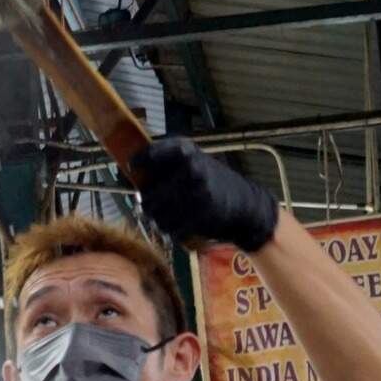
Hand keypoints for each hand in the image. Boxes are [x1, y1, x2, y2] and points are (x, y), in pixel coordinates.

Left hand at [136, 135, 278, 253]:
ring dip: (158, 220)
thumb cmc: (214, 183)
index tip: (133, 169)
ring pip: (156, 214)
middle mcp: (190, 167)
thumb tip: (134, 175)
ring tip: (167, 217)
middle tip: (150, 206)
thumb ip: (168, 166)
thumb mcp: (196, 162)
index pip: (150, 153)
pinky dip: (171, 231)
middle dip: (147, 203)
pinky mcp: (200, 213)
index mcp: (186, 149)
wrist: (247, 205)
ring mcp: (196, 190)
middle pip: (148, 193)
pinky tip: (178, 226)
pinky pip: (170, 228)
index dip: (138, 163)